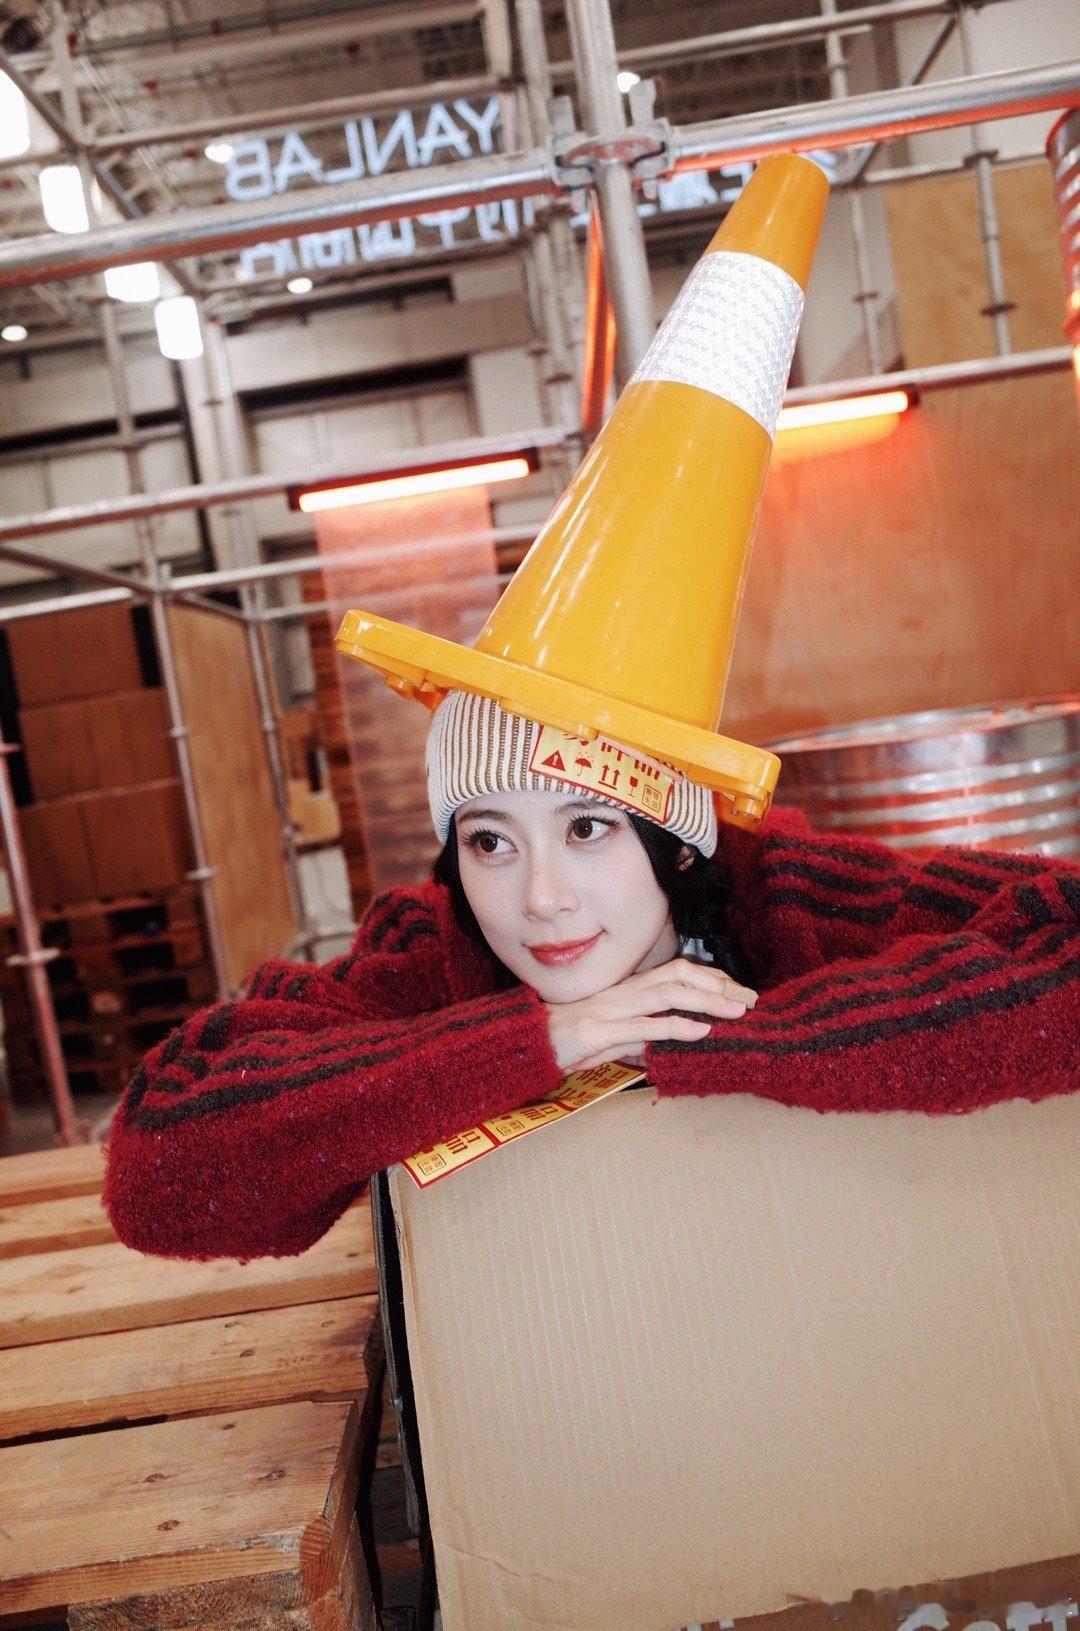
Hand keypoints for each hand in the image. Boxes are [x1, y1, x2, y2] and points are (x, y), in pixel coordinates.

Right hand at [542, 956, 757, 1073]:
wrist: (526, 1047)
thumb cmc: (564, 1043)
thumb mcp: (608, 1042)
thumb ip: (635, 1040)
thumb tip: (659, 1046)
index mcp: (626, 992)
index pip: (674, 973)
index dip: (709, 977)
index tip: (737, 990)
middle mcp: (622, 994)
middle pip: (678, 974)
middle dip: (718, 983)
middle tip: (751, 997)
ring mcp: (611, 1010)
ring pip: (667, 994)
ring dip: (706, 1000)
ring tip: (736, 1009)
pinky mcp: (600, 1032)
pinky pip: (644, 1026)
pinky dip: (676, 1027)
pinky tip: (701, 1031)